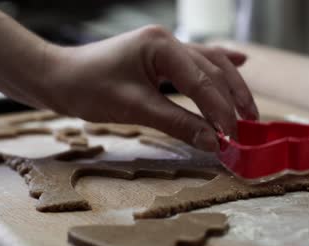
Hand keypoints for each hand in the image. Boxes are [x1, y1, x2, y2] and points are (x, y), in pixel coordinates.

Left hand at [37, 25, 258, 151]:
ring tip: (249, 110)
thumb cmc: (88, 88)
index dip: (220, 112)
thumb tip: (213, 142)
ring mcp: (165, 46)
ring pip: (210, 63)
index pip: (202, 82)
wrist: (59, 77)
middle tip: (248, 128)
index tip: (232, 138)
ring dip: (230, 86)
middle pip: (213, 69)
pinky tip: (240, 62)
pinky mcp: (160, 56)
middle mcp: (167, 40)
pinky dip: (219, 65)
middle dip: (232, 99)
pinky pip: (197, 60)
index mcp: (161, 46)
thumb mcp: (134, 108)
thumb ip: (176, 123)